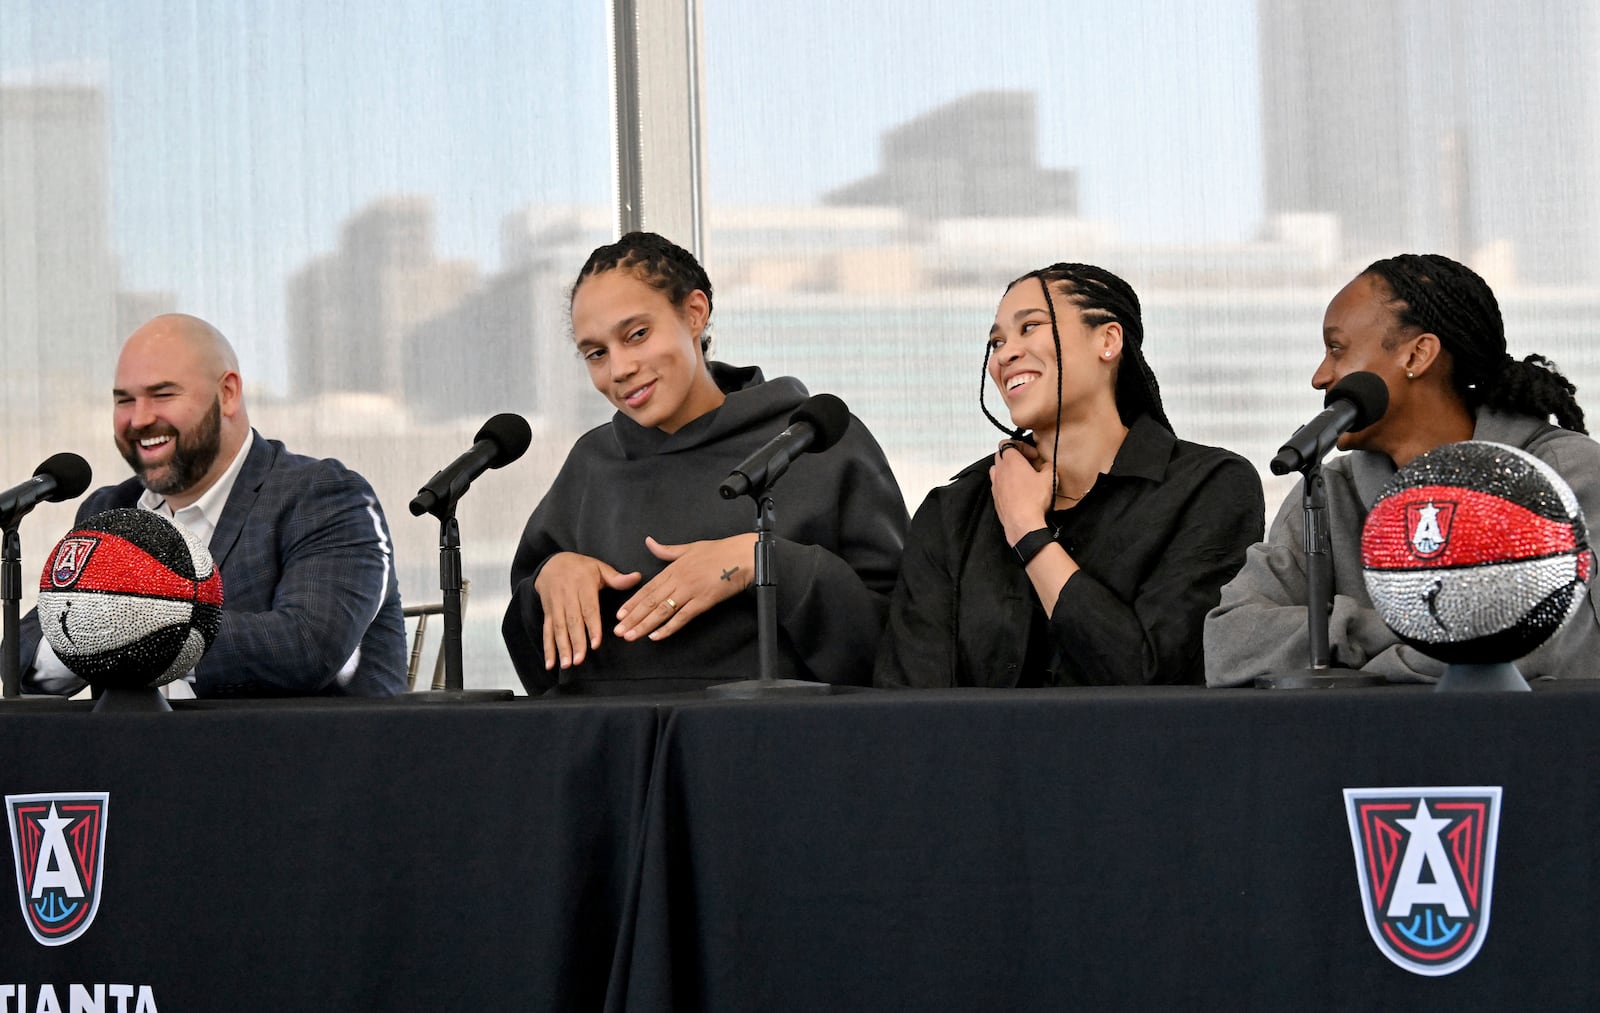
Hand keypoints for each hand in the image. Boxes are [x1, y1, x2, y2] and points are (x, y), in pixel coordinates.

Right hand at [532, 552, 640, 669]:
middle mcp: (567, 596)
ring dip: (562, 647)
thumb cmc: (581, 568)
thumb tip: (637, 577)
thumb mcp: (599, 568)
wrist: (552, 563)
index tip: (596, 644)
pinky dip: (548, 648)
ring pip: (559, 628)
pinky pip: (547, 631)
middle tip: (579, 660)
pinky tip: (550, 664)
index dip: (592, 626)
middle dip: (576, 642)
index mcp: (583, 585)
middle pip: (572, 621)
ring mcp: (555, 605)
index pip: (588, 609)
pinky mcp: (548, 612)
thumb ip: (617, 578)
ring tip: (566, 664)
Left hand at [613, 534, 756, 642]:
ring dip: (645, 625)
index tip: (620, 614)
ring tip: (631, 636)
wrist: (742, 557)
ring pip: (662, 611)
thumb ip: (667, 550)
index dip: (632, 602)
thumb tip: (649, 542)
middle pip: (651, 602)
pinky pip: (682, 618)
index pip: (648, 588)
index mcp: (674, 568)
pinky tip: (656, 636)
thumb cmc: (719, 551)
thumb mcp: (690, 547)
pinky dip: (668, 628)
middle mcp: (678, 580)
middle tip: (619, 631)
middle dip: (633, 617)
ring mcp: (690, 592)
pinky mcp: (703, 602)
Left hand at [990, 440, 1051, 543]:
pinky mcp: (995, 498)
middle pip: (1001, 455)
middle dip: (1014, 456)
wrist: (1023, 522)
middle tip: (1028, 464)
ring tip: (1021, 477)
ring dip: (1007, 470)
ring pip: (996, 469)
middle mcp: (999, 470)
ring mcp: (995, 484)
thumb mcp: (1050, 478)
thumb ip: (1048, 467)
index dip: (1022, 446)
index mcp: (1011, 461)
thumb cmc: (1034, 499)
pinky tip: (1017, 492)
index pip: (1008, 443)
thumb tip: (1046, 466)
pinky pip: (997, 485)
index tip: (1033, 456)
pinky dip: (1005, 484)